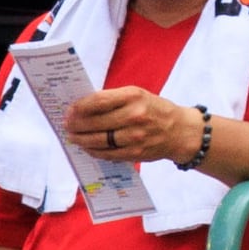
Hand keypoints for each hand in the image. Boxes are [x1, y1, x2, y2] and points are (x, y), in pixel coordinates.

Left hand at [62, 87, 207, 165]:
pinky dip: (93, 151)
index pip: (97, 101)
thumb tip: (82, 107)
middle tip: (67, 125)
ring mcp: (135, 136)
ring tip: (73, 137)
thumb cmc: (155, 109)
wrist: (180, 131)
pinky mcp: (135, 152)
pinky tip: (88, 147)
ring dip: (81, 140)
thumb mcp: (138, 95)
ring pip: (98, 140)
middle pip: (94, 122)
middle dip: (76, 125)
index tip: (69, 110)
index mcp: (133, 96)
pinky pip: (107, 153)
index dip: (79, 107)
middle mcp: (134, 115)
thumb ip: (113, 99)